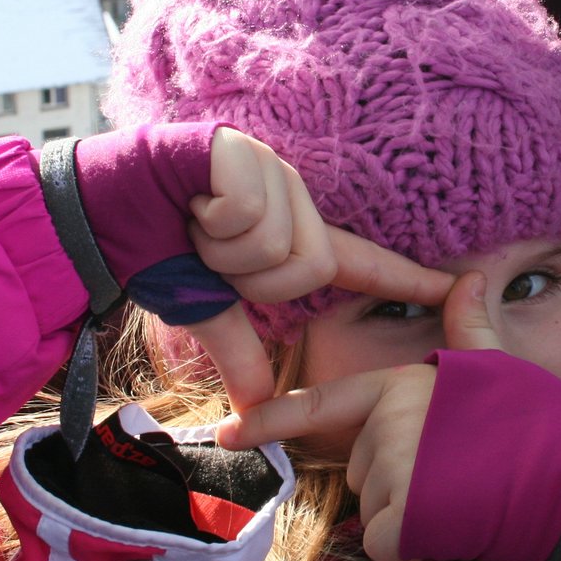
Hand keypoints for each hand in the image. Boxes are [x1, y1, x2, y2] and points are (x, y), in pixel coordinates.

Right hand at [63, 124, 451, 410]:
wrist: (100, 210)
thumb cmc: (154, 249)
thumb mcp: (207, 310)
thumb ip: (240, 352)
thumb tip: (257, 409)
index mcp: (291, 235)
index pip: (362, 263)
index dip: (410, 278)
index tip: (460, 289)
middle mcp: (293, 198)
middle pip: (311, 267)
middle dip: (252, 279)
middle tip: (211, 253)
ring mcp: (272, 170)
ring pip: (278, 246)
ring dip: (225, 252)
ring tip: (197, 225)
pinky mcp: (245, 152)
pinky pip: (248, 214)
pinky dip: (209, 223)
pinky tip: (190, 202)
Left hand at [216, 271, 499, 560]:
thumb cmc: (535, 420)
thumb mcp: (498, 365)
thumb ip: (468, 326)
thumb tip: (467, 276)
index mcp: (398, 385)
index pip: (320, 404)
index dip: (270, 420)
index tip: (226, 431)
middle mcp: (385, 424)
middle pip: (359, 467)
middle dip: (395, 476)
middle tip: (452, 469)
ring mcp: (392, 471)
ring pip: (372, 506)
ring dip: (406, 511)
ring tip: (458, 493)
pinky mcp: (402, 518)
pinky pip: (381, 541)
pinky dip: (408, 544)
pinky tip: (448, 524)